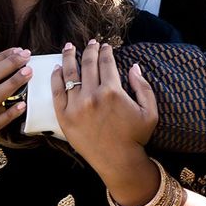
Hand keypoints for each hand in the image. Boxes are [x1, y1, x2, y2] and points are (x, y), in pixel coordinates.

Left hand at [51, 40, 157, 181]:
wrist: (118, 162)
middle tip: (90, 42)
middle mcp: (92, 95)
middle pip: (88, 63)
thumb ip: (143, 86)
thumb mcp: (149, 111)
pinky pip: (57, 91)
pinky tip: (57, 68)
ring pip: (70, 73)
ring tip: (69, 47)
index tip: (104, 46)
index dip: (105, 51)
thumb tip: (134, 66)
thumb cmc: (136, 137)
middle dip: (89, 49)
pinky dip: (56, 77)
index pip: (106, 62)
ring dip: (69, 56)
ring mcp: (76, 105)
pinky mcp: (64, 116)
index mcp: (112, 91)